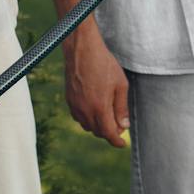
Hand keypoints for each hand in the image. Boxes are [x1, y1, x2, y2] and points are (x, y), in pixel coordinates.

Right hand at [64, 25, 129, 147]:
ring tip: (108, 117)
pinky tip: (95, 109)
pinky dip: (88, 119)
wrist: (82, 50)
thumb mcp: (120, 85)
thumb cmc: (104, 64)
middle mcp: (85, 110)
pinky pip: (79, 117)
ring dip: (98, 126)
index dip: (117, 141)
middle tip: (119, 126)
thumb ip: (121, 107)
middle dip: (109, 132)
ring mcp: (75, 106)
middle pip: (98, 132)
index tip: (123, 144)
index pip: (109, 133)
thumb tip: (124, 126)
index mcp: (100, 108)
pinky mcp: (69, 100)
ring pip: (87, 126)